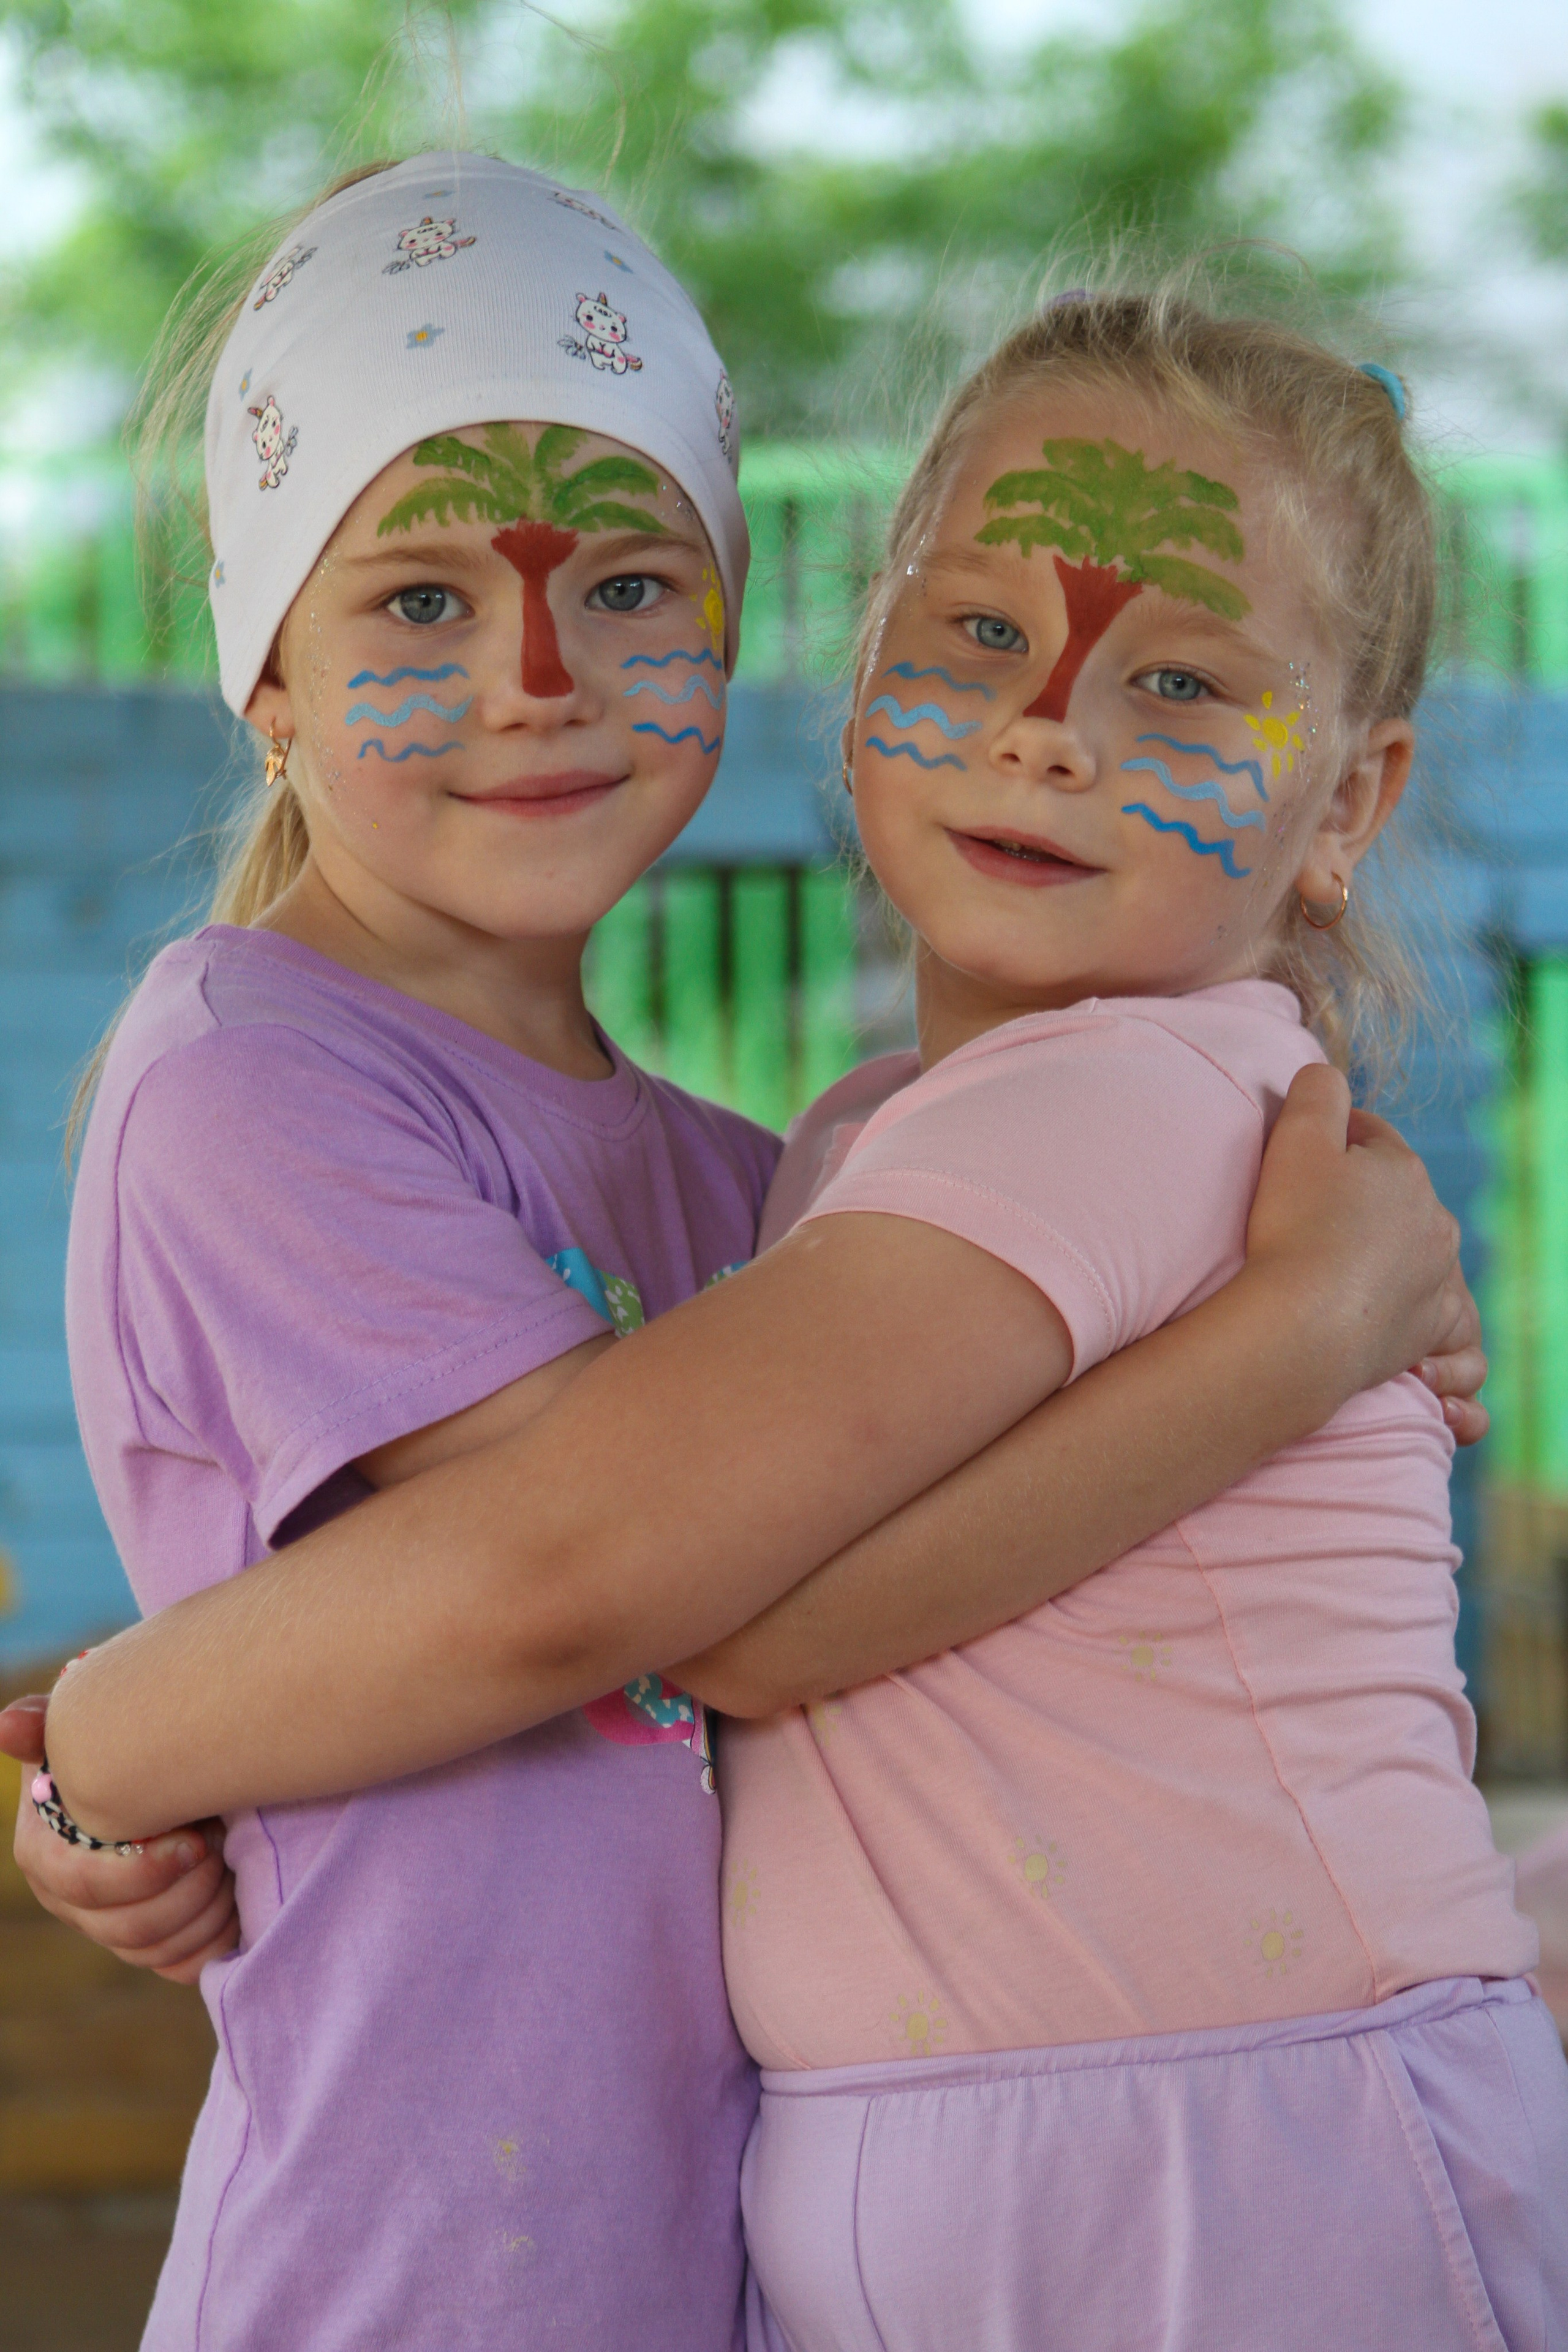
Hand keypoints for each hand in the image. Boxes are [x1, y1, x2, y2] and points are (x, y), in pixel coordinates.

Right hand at [1, 1693, 237, 1982]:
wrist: (162, 1768)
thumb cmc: (118, 1743)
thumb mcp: (81, 1727)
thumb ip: (43, 1726)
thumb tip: (7, 1725)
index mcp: (44, 1854)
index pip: (85, 1884)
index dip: (143, 1872)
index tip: (197, 1840)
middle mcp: (69, 1902)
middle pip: (127, 1926)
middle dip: (187, 1891)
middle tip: (223, 1846)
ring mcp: (108, 1928)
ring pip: (155, 1950)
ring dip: (207, 1912)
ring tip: (234, 1864)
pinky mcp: (148, 1944)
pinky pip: (179, 1967)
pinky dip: (214, 1942)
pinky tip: (239, 1903)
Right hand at [1247, 1065, 1485, 1440]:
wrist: (1299, 1329)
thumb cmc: (1292, 1229)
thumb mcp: (1294, 1137)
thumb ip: (1316, 1091)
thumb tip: (1328, 1075)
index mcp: (1404, 1173)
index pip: (1372, 1138)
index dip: (1335, 1136)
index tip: (1302, 1149)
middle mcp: (1435, 1227)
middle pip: (1402, 1201)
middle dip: (1368, 1202)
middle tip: (1315, 1216)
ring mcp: (1437, 1286)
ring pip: (1430, 1266)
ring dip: (1404, 1269)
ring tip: (1365, 1284)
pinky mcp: (1430, 1339)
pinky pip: (1455, 1348)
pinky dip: (1446, 1359)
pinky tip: (1427, 1372)